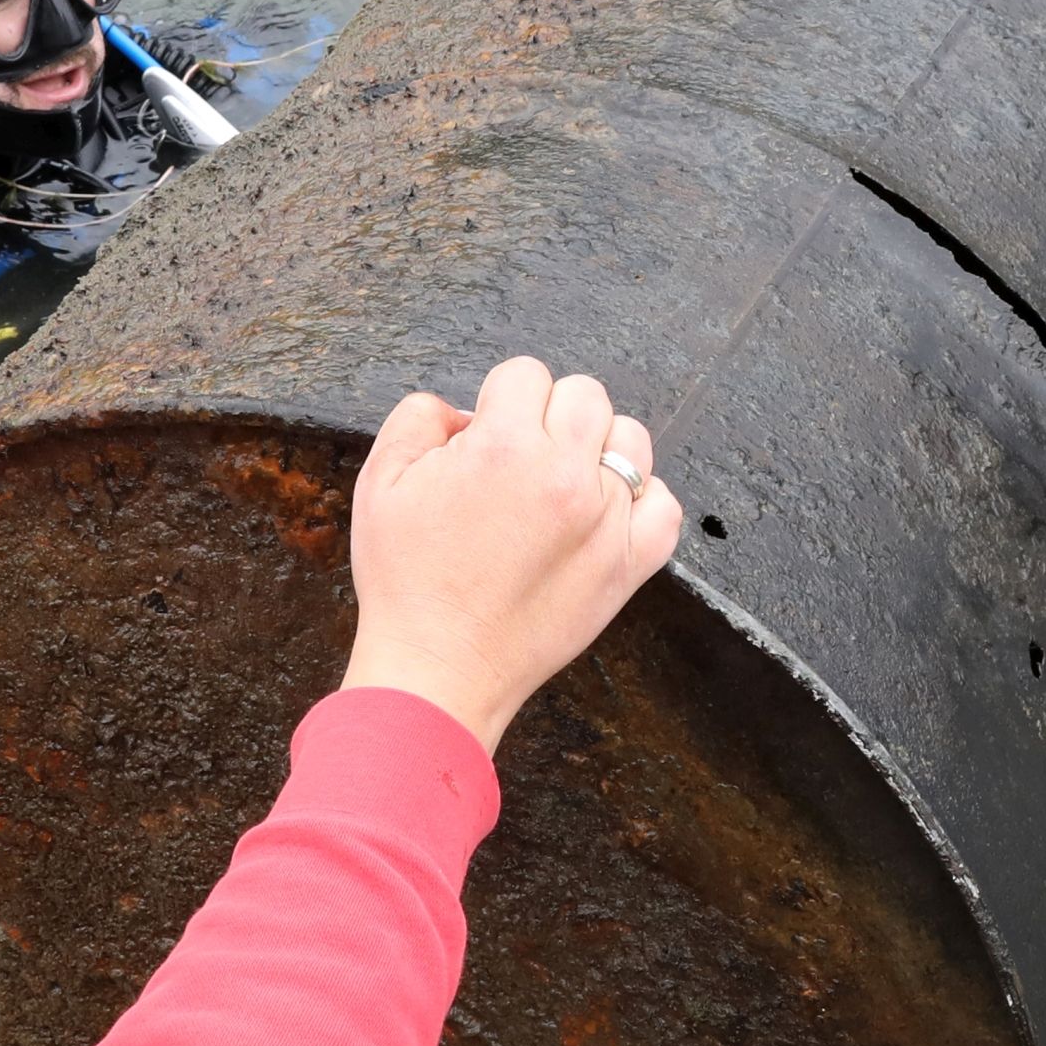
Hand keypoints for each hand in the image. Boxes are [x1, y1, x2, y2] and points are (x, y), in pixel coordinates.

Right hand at [339, 357, 686, 751]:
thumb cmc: (406, 583)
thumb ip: (420, 417)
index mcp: (505, 447)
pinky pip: (664, 507)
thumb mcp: (381, 481)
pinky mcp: (628, 567)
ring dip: (598, 449)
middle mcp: (565, 477)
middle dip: (548, 415)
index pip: (525, 374)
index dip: (499, 401)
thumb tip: (465, 410)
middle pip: (585, 395)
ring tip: (561, 483)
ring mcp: (606, 522)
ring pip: (631, 441)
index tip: (487, 434)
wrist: (437, 671)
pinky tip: (603, 514)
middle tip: (520, 458)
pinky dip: (641, 502)